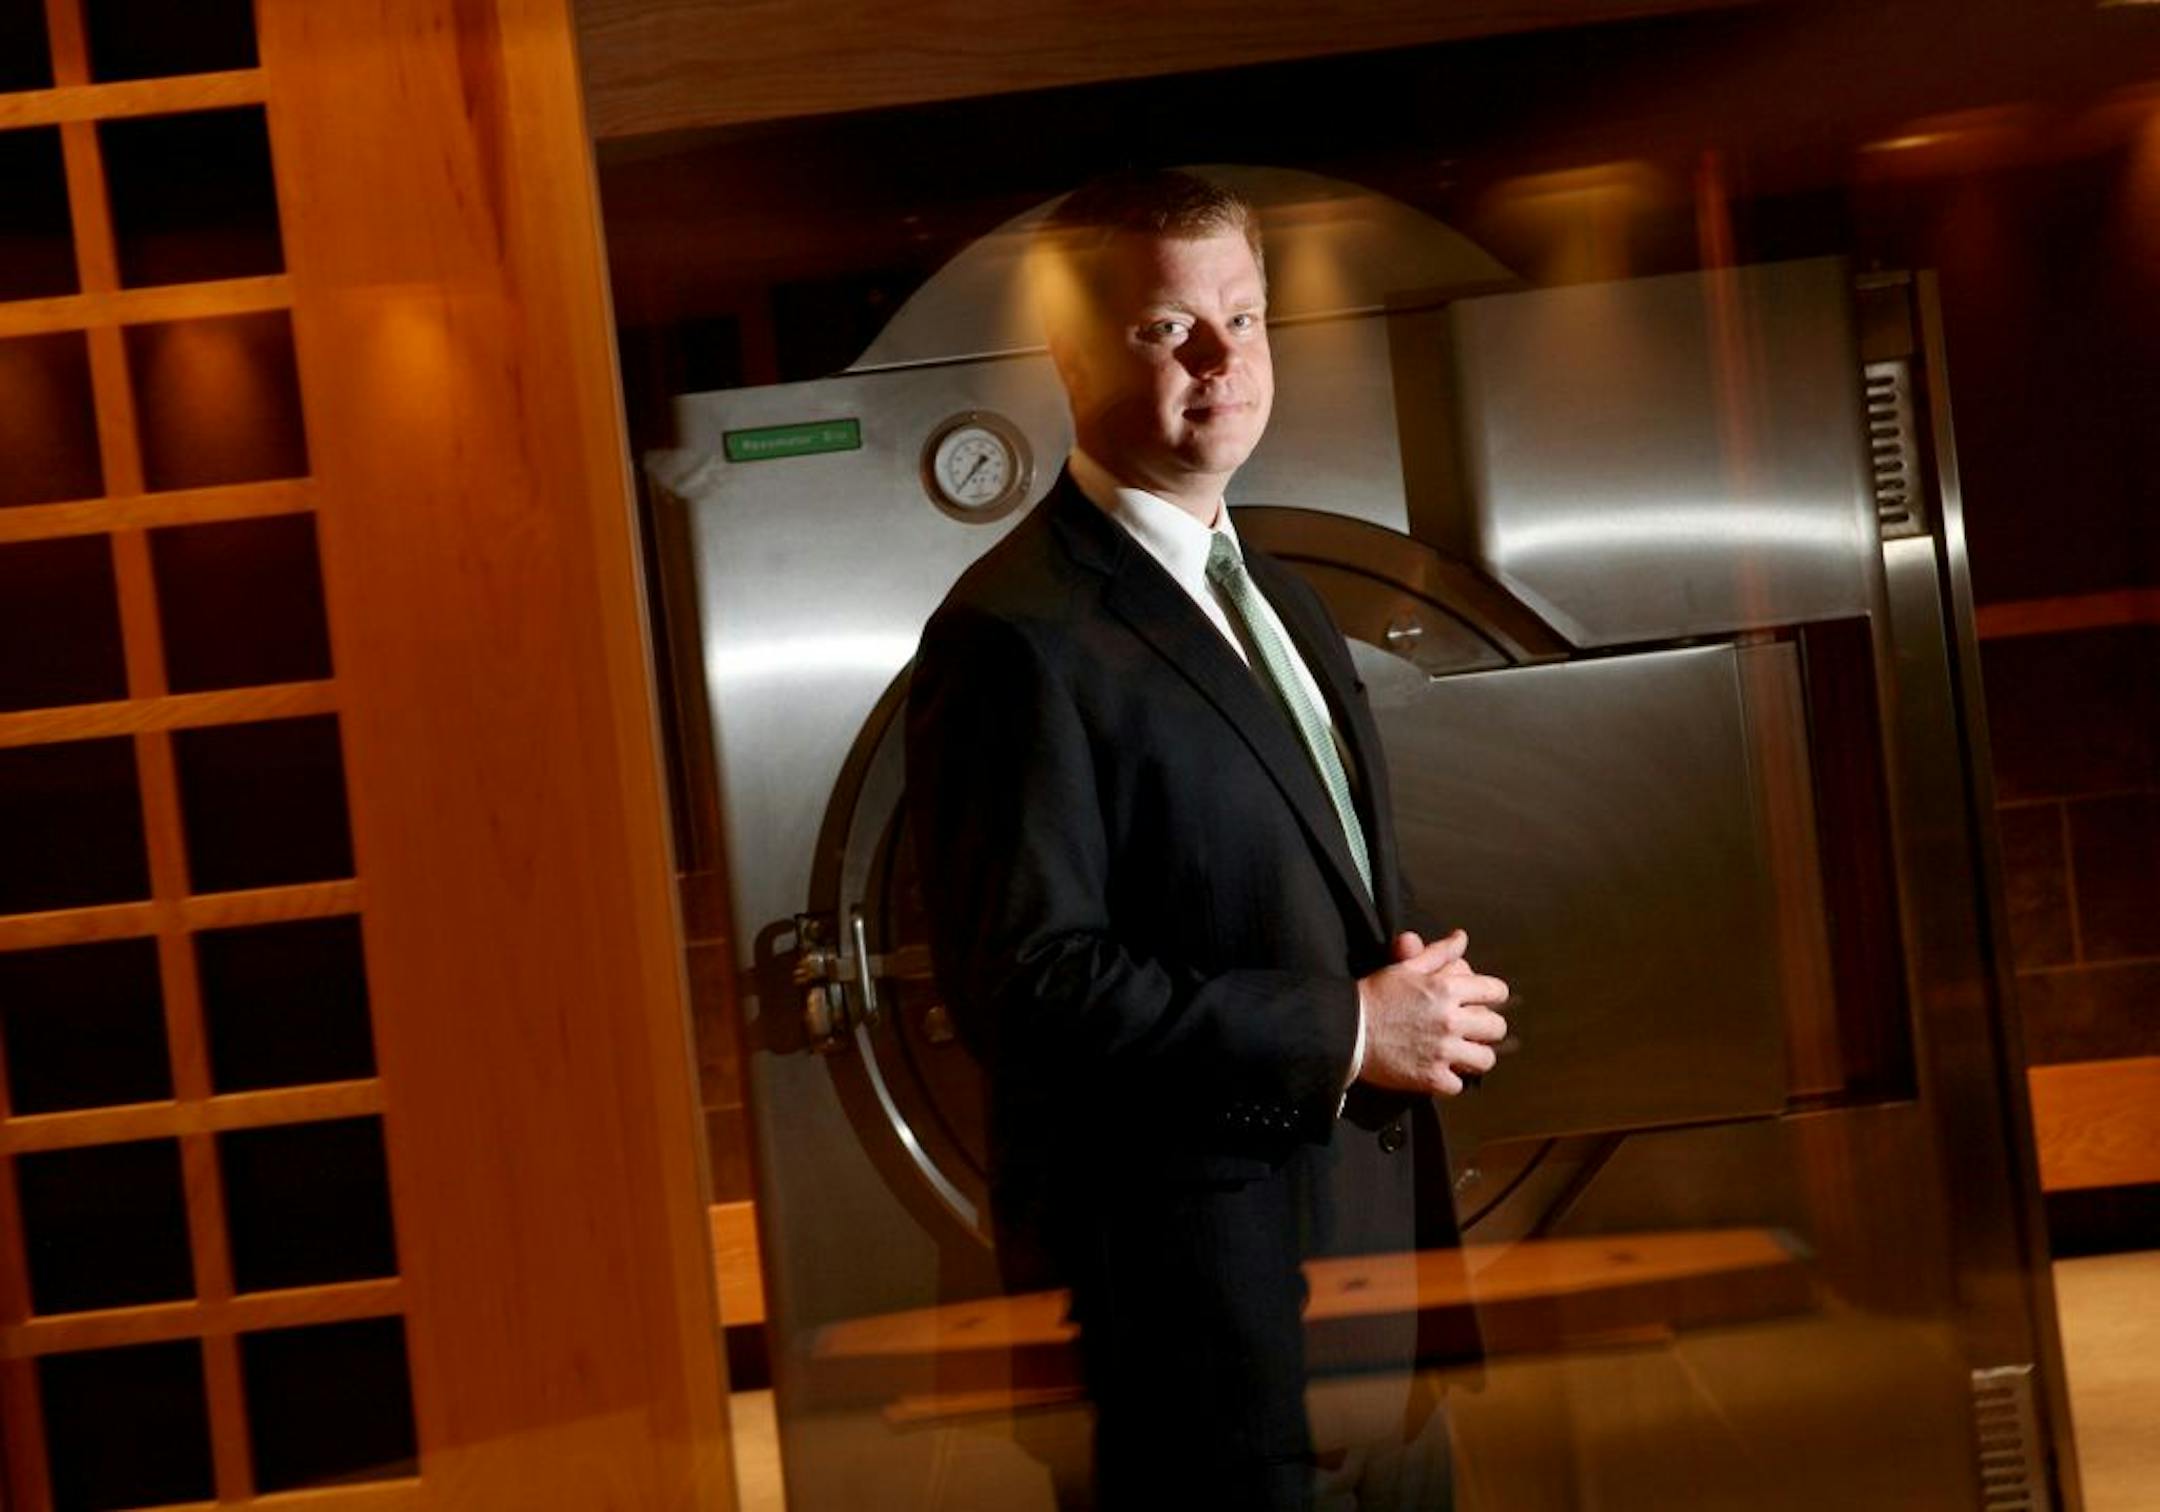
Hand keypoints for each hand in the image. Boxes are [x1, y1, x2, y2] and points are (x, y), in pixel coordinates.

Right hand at [1355, 929, 1508, 1096]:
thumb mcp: (1405, 968)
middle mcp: (1451, 1020)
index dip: (1493, 995)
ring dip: (1475, 1057)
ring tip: (1461, 1054)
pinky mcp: (1431, 1077)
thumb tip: (1461, 938)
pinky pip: (1459, 1085)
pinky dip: (1450, 1080)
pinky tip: (1439, 1071)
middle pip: (1496, 1028)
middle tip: (1473, 1030)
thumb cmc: (1374, 995)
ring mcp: (1443, 1051)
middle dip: (1487, 1028)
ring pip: (1485, 1060)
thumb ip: (1439, 953)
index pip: (1495, 991)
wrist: (1345, 1030)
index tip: (1484, 1001)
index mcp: (1447, 989)